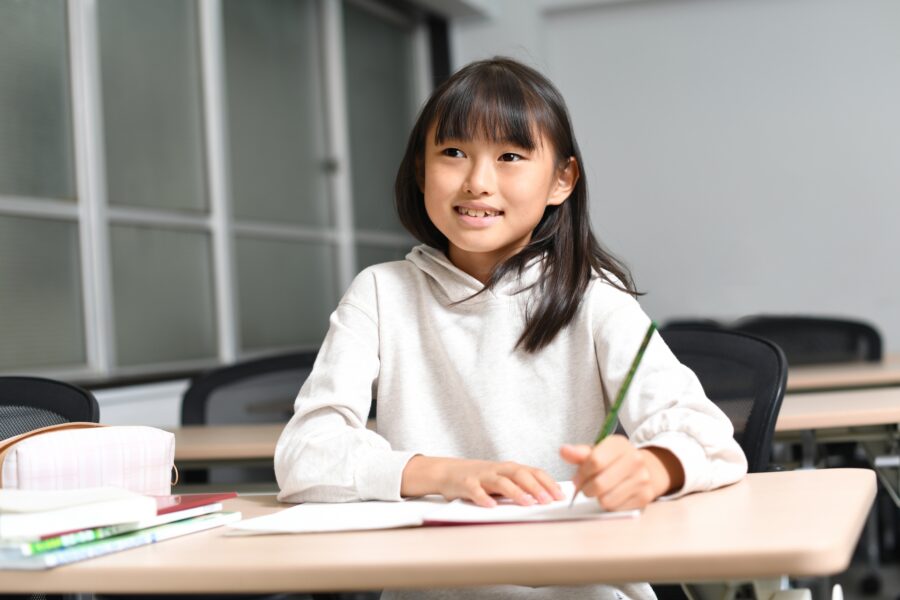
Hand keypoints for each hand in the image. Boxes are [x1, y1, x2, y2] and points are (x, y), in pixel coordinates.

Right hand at [401, 455, 564, 507]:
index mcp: (509, 468)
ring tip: (528, 503)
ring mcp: (482, 475)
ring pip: (502, 482)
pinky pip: (476, 491)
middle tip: (548, 500)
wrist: (448, 471)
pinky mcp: (466, 484)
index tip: (560, 495)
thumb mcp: (502, 478)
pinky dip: (484, 498)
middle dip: (536, 487)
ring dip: (516, 492)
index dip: (548, 483)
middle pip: (520, 474)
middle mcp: (498, 469)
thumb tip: (547, 497)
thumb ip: (520, 485)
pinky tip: (492, 507)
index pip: (533, 472)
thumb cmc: (480, 478)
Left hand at [560, 435, 684, 510]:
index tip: (576, 478)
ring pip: (606, 499)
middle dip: (586, 489)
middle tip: (586, 487)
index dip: (581, 474)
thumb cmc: (614, 461)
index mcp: (619, 444)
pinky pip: (616, 508)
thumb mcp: (597, 452)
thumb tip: (564, 451)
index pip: (594, 461)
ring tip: (600, 491)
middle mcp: (635, 459)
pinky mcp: (645, 496)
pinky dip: (610, 504)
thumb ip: (579, 453)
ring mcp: (642, 478)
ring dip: (598, 498)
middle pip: (599, 484)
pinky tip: (613, 495)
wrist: (646, 469)